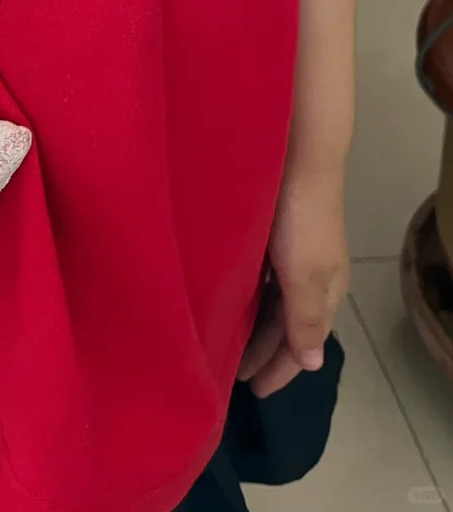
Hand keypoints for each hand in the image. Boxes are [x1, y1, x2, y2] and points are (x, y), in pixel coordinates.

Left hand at [239, 164, 348, 397]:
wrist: (299, 156)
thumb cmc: (301, 220)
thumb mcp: (306, 277)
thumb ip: (306, 321)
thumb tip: (313, 364)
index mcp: (326, 291)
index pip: (304, 345)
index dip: (280, 370)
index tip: (253, 391)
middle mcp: (311, 276)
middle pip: (286, 326)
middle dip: (264, 353)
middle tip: (231, 375)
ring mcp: (292, 253)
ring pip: (271, 303)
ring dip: (252, 327)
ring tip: (222, 345)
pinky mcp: (273, 232)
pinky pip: (259, 278)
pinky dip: (246, 298)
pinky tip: (226, 301)